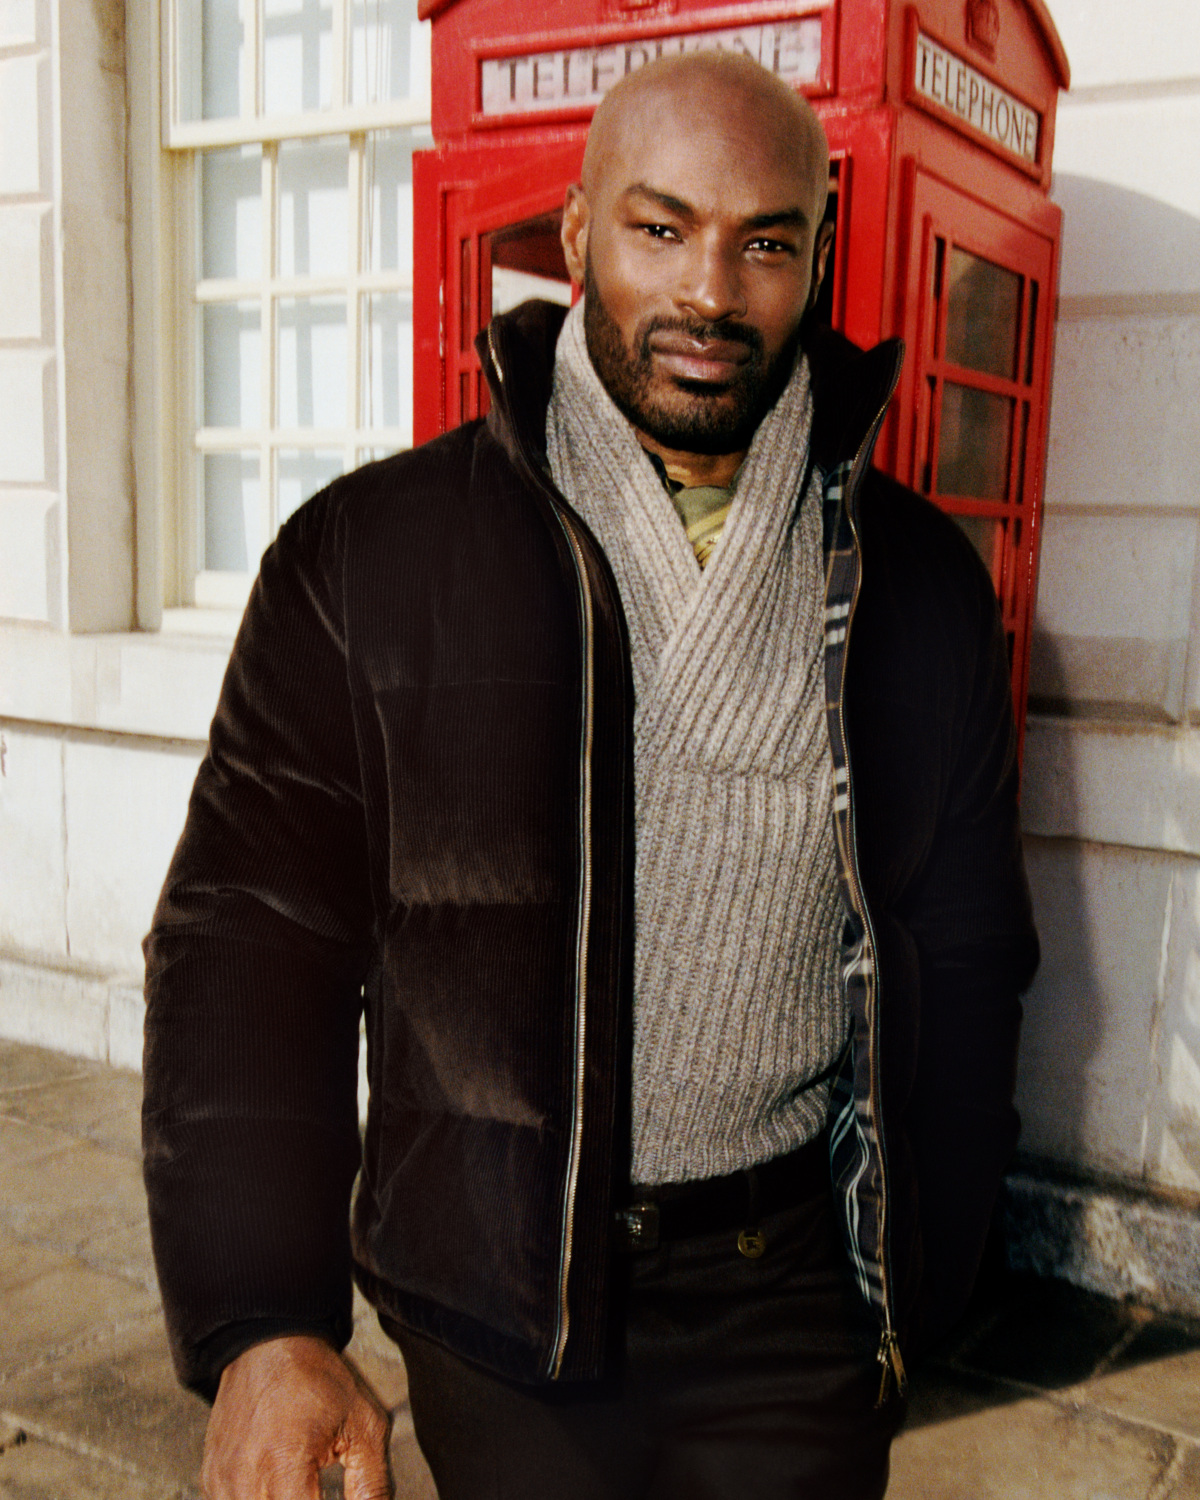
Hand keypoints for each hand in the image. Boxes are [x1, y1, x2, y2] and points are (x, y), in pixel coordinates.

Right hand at [201, 1334, 393, 1499]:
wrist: (268, 1345)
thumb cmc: (316, 1379)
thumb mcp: (364, 1425)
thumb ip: (373, 1484)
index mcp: (284, 1464)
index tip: (333, 1497)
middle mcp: (245, 1480)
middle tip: (320, 1490)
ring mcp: (223, 1482)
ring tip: (304, 1488)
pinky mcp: (212, 1480)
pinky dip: (259, 1499)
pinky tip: (278, 1488)